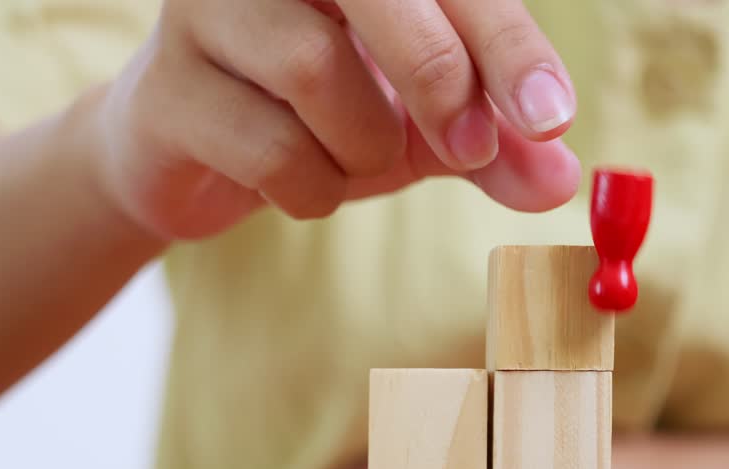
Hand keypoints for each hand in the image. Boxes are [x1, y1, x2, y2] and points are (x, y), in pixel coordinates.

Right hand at [90, 0, 581, 241]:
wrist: (196, 153)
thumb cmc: (317, 116)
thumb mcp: (422, 127)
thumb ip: (494, 148)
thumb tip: (561, 180)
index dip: (506, 42)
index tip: (551, 119)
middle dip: (439, 77)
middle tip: (470, 150)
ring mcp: (206, 11)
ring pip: (315, 68)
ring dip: (364, 147)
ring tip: (357, 160)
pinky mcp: (167, 89)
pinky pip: (268, 147)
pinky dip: (312, 190)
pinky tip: (302, 186)